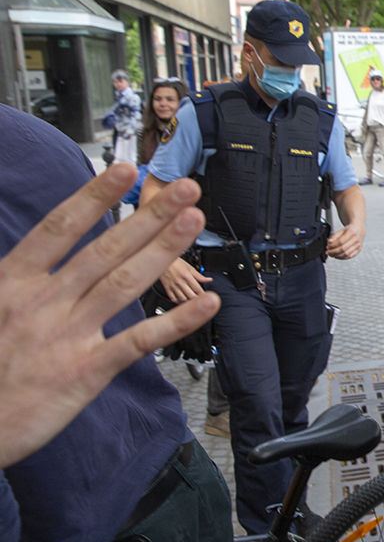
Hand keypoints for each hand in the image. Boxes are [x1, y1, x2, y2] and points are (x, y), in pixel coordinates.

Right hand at [0, 164, 219, 467]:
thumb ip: (17, 278)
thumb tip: (42, 248)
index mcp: (12, 283)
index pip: (60, 228)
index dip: (94, 196)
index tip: (125, 169)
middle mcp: (42, 303)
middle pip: (104, 248)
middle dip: (149, 215)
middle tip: (186, 187)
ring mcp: (65, 336)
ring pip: (124, 283)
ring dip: (164, 249)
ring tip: (194, 220)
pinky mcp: (84, 373)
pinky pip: (137, 341)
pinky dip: (175, 322)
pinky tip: (206, 304)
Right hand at [160, 256, 212, 302]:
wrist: (164, 261)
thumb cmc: (177, 264)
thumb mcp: (190, 268)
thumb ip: (200, 276)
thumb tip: (209, 280)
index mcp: (187, 277)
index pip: (198, 290)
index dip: (203, 295)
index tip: (205, 296)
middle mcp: (180, 282)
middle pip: (191, 296)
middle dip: (197, 299)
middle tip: (200, 300)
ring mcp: (173, 286)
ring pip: (182, 299)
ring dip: (188, 302)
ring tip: (192, 301)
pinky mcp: (167, 288)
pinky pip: (173, 298)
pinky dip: (178, 302)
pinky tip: (182, 301)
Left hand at [327, 224, 364, 259]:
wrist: (359, 229)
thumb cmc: (349, 230)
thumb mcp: (341, 230)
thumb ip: (335, 236)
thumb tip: (329, 242)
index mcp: (351, 232)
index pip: (340, 242)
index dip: (333, 246)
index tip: (327, 247)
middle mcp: (356, 239)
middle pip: (343, 249)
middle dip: (333, 252)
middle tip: (328, 252)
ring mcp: (358, 245)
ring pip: (346, 254)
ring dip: (337, 256)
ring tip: (331, 254)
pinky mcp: (359, 250)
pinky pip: (349, 256)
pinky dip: (342, 258)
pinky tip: (337, 256)